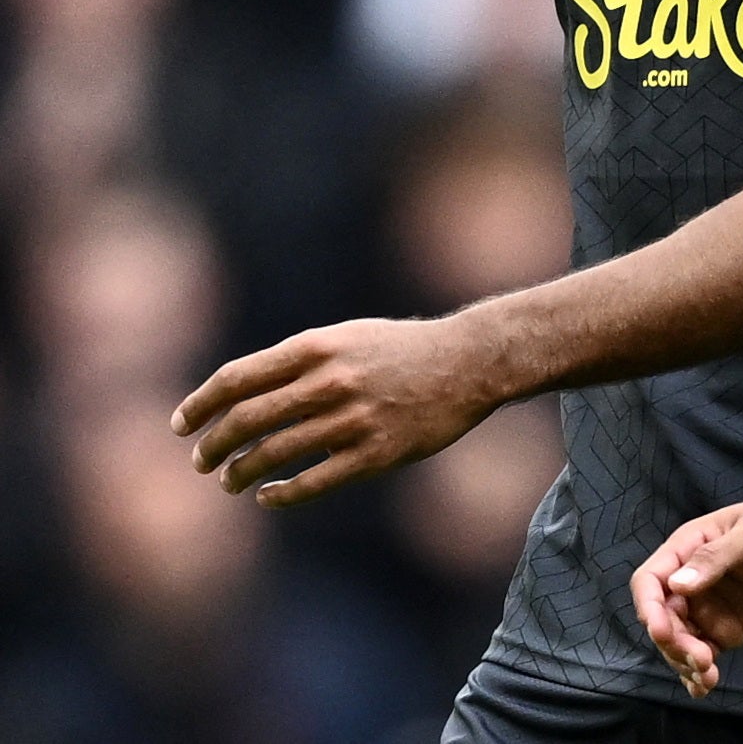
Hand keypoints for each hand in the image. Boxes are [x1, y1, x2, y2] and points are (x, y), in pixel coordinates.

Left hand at [171, 314, 501, 506]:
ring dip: (240, 473)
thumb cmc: (401, 350)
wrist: (468, 363)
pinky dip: (281, 495)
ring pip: (273, 455)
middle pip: (246, 421)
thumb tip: (240, 395)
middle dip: (213, 445)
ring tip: (230, 482)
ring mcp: (353, 420)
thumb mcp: (346, 338)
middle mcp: (330, 382)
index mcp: (317, 347)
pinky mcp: (376, 454)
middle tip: (201, 461)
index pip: (236, 380)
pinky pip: (312, 483)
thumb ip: (297, 361)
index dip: (199, 406)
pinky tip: (269, 496)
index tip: (181, 426)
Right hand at [631, 497, 742, 696]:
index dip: (649, 606)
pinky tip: (703, 687)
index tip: (662, 630)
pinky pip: (702, 654)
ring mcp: (710, 607)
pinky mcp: (728, 630)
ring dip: (684, 661)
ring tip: (708, 674)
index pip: (651, 579)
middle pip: (663, 617)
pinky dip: (697, 672)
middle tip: (701, 657)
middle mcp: (693, 580)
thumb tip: (676, 585)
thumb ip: (717, 557)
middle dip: (672, 641)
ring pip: (679, 641)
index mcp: (691, 546)